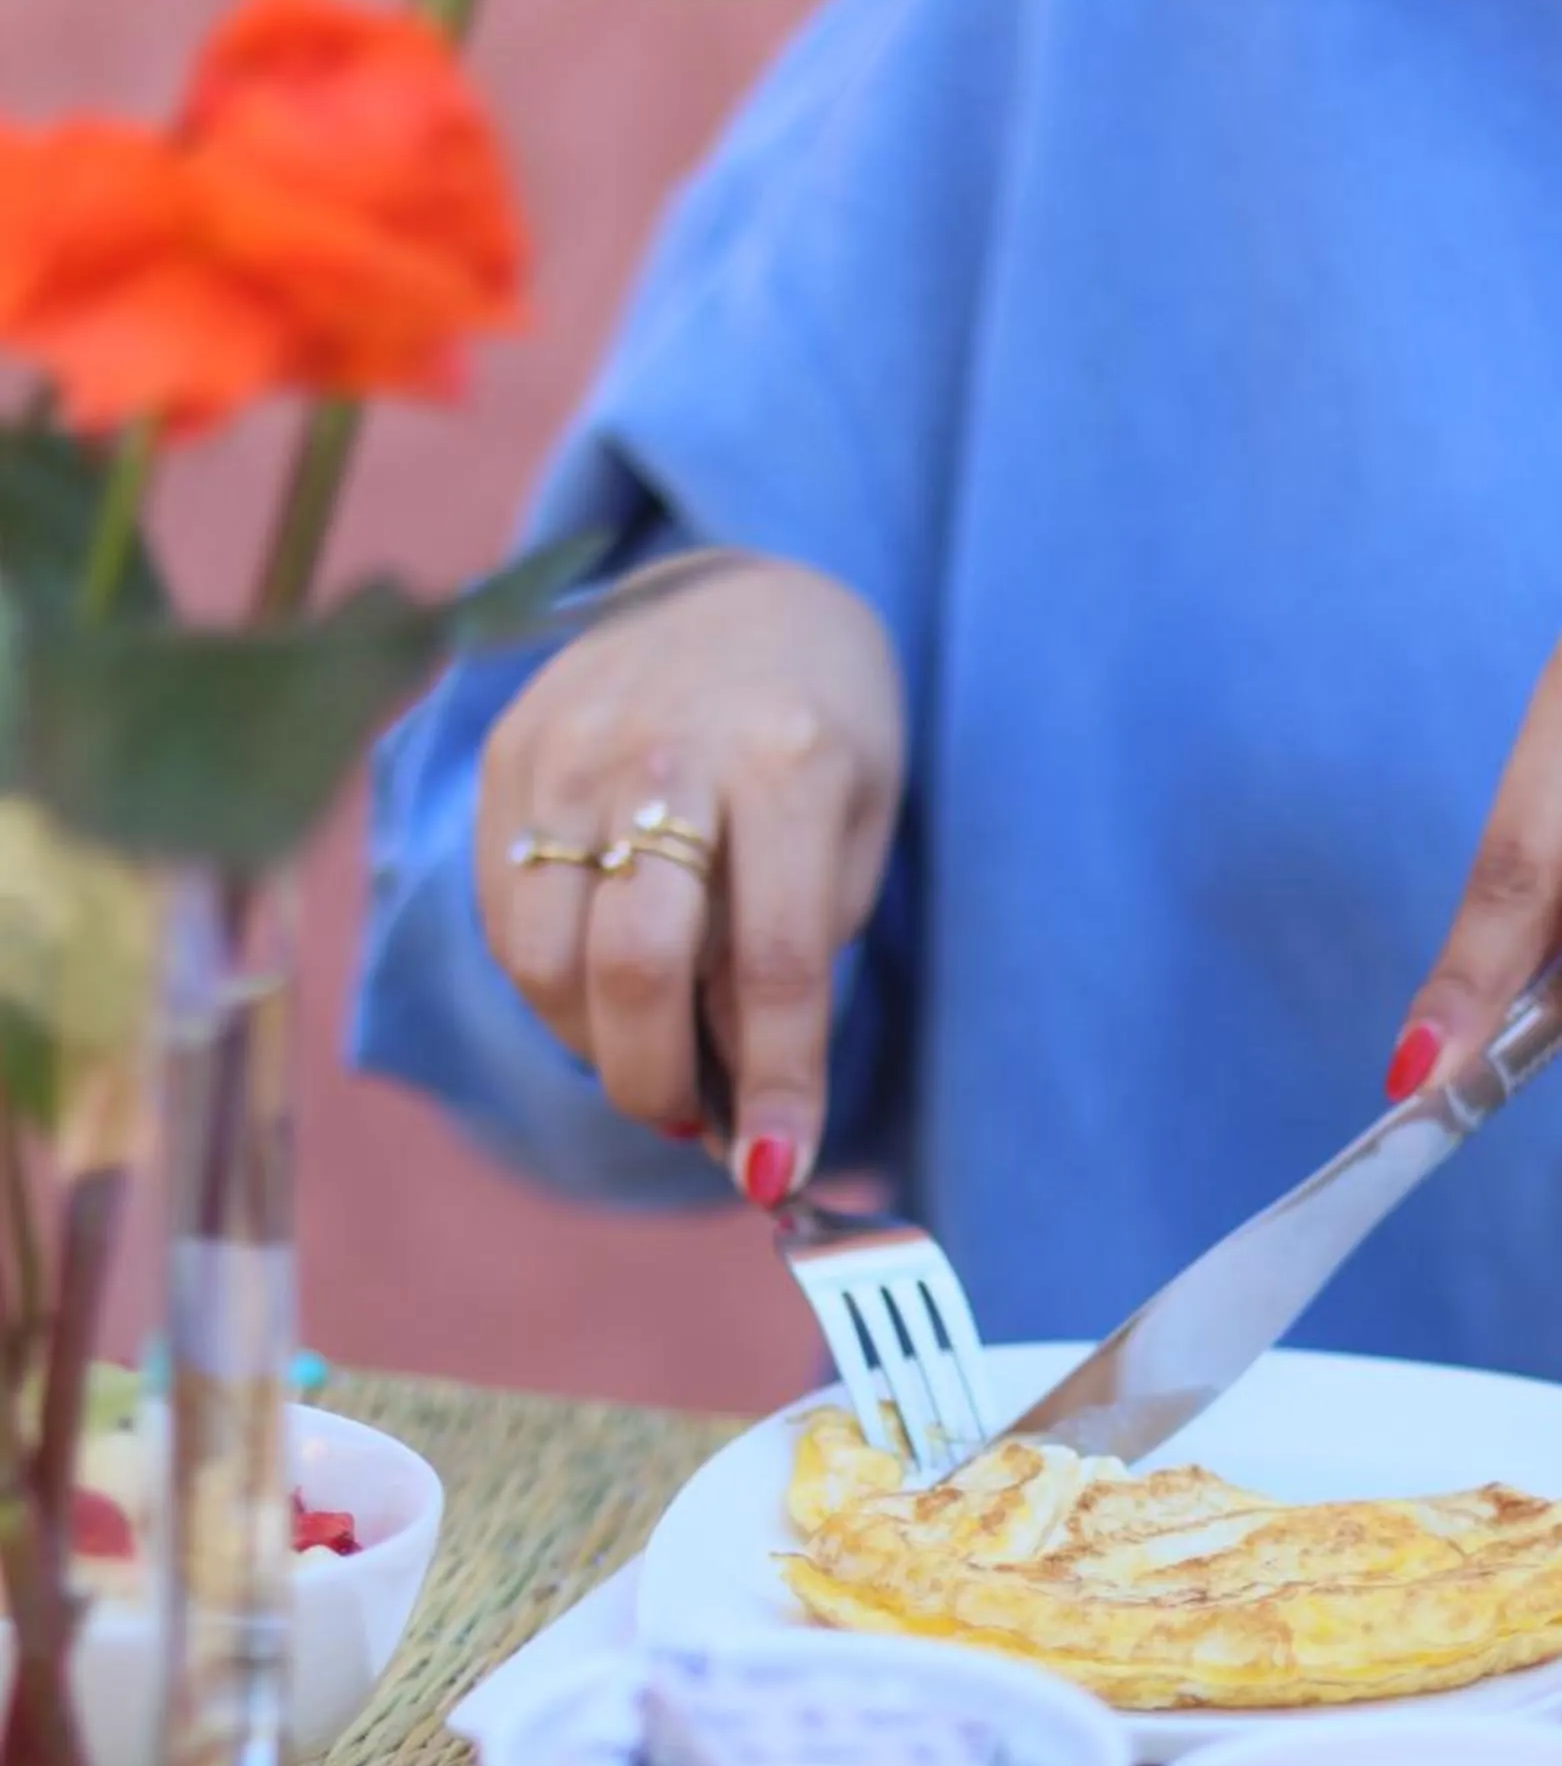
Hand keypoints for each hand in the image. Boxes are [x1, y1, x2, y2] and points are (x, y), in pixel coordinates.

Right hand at [474, 556, 904, 1201]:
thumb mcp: (853, 834)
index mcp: (788, 762)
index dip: (777, 1088)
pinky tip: (601, 982)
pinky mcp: (509, 752)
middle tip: (695, 1124)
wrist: (742, 590)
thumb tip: (744, 1109)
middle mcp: (666, 749)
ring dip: (597, 1043)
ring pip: (545, 957)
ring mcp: (570, 746)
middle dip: (660, 1085)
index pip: (775, 962)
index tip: (777, 1175)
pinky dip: (552, 984)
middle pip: (635, 967)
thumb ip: (797, 958)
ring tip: (652, 1050)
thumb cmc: (822, 735)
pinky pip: (504, 916)